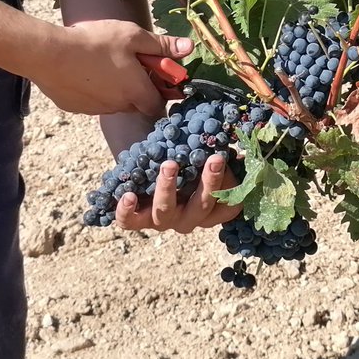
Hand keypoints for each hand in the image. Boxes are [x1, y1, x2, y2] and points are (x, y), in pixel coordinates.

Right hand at [29, 21, 192, 116]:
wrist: (48, 54)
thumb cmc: (95, 43)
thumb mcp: (134, 36)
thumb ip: (162, 45)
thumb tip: (189, 48)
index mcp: (136, 92)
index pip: (158, 106)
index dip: (161, 93)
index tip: (157, 76)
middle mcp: (118, 107)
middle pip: (136, 103)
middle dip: (138, 87)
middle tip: (129, 62)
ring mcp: (95, 109)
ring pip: (114, 102)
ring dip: (115, 88)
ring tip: (103, 62)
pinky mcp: (75, 108)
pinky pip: (92, 100)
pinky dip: (93, 89)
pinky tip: (84, 70)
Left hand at [115, 152, 242, 233]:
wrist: (148, 160)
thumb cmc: (185, 156)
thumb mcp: (203, 153)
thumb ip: (217, 150)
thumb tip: (231, 136)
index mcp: (211, 208)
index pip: (229, 205)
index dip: (231, 185)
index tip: (227, 158)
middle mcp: (189, 218)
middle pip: (202, 207)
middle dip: (209, 182)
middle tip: (214, 158)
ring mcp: (163, 220)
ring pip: (166, 213)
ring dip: (168, 189)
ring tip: (169, 165)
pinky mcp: (136, 219)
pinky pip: (130, 222)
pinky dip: (127, 211)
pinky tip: (128, 195)